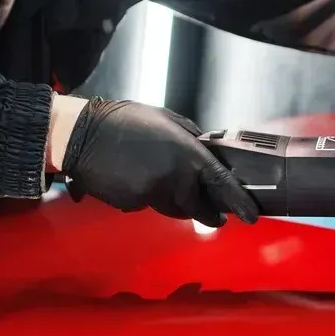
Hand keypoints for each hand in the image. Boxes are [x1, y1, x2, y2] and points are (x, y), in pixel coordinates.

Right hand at [61, 98, 259, 226]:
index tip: (251, 215)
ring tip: (164, 183)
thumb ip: (191, 138)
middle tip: (215, 215)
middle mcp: (174, 177)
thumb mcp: (166, 119)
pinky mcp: (135, 203)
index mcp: (187, 154)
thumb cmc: (124, 122)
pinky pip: (149, 205)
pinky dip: (148, 196)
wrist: (83, 136)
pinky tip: (135, 178)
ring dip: (176, 202)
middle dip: (206, 211)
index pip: (222, 183)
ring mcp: (153, 193)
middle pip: (198, 206)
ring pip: (174, 208)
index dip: (238, 202)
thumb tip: (206, 152)